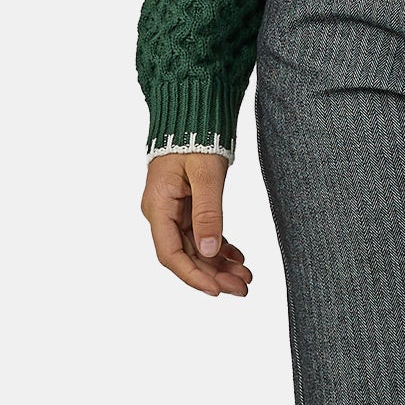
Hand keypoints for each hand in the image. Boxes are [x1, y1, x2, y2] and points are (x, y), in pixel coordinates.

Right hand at [141, 150, 252, 295]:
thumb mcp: (205, 175)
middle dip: (213, 275)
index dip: (194, 276)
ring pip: (196, 248)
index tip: (218, 290)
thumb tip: (210, 251)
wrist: (194, 114)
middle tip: (243, 288)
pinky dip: (220, 247)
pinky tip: (237, 257)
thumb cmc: (196, 137)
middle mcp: (162, 213)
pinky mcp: (187, 206)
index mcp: (159, 206)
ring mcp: (174, 210)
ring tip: (245, 276)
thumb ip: (208, 213)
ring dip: (219, 265)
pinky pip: (202, 234)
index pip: (171, 254)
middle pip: (185, 256)